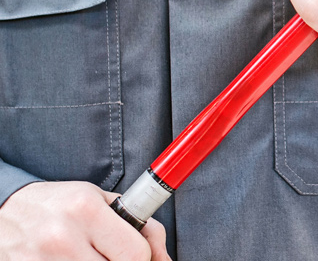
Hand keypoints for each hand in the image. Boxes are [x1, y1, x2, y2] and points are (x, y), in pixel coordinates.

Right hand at [0, 181, 169, 260]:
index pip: (135, 253)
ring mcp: (43, 260)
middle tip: (112, 255)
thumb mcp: (98, 200)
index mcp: (86, 210)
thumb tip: (163, 257)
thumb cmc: (57, 204)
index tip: (141, 256)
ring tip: (89, 254)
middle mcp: (63, 237)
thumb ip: (137, 223)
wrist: (3, 211)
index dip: (145, 259)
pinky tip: (71, 260)